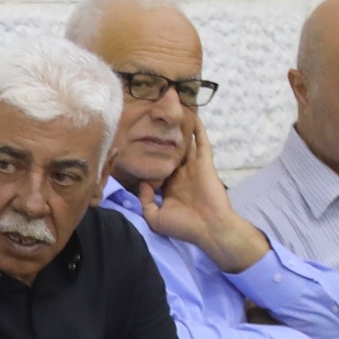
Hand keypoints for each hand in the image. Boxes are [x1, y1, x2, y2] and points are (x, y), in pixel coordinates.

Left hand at [134, 120, 270, 273]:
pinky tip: (192, 116)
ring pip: (184, 143)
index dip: (144, 157)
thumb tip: (141, 182)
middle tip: (148, 118)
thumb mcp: (155, 217)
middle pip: (168, 151)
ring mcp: (192, 167)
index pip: (153, 166)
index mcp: (166, 186)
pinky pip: (201, 143)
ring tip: (172, 109)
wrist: (209, 229)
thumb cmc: (183, 227)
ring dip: (179, 128)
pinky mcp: (204, 163)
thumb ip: (144, 201)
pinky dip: (198, 130)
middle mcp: (179, 173)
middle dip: (160, 137)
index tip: (129, 143)